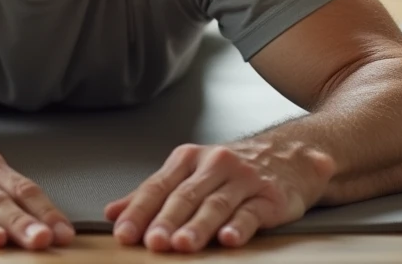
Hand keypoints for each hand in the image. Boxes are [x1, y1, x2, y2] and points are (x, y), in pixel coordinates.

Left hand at [104, 140, 334, 252]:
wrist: (289, 155)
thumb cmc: (231, 170)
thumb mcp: (189, 173)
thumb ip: (152, 194)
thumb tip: (112, 213)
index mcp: (188, 159)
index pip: (157, 186)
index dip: (139, 210)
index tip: (122, 233)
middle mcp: (214, 164)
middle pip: (184, 196)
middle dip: (165, 220)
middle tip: (151, 242)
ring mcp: (243, 179)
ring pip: (215, 204)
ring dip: (197, 226)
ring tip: (182, 245)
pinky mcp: (269, 196)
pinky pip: (252, 212)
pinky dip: (239, 226)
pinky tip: (228, 239)